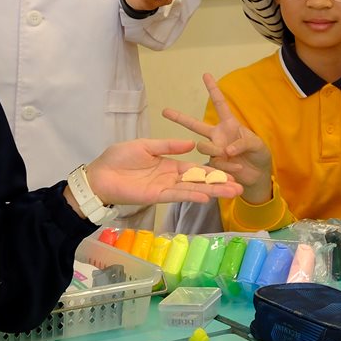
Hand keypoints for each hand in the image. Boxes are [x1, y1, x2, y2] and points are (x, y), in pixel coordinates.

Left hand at [84, 137, 242, 204]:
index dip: (212, 170)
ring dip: (213, 191)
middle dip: (220, 184)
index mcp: (169, 164)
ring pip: (194, 189)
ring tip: (233, 192)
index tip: (231, 171)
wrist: (99, 175)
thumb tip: (192, 143)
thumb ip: (168, 145)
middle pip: (200, 181)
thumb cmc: (118, 159)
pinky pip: (178, 195)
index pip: (195, 168)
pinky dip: (193, 195)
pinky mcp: (156, 196)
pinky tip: (207, 197)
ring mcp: (165, 188)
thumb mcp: (145, 145)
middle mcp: (170, 177)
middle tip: (240, 187)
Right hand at [163, 73, 273, 203]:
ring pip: (203, 146)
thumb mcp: (257, 145)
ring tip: (232, 156)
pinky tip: (237, 168)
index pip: (220, 104)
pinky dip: (227, 166)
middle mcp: (218, 136)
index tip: (206, 75)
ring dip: (217, 151)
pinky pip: (214, 163)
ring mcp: (214, 150)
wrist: (258, 175)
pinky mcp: (213, 164)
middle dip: (179, 118)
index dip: (213, 90)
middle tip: (164, 111)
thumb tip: (226, 149)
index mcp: (229, 125)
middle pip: (195, 125)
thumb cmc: (258, 154)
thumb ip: (243, 144)